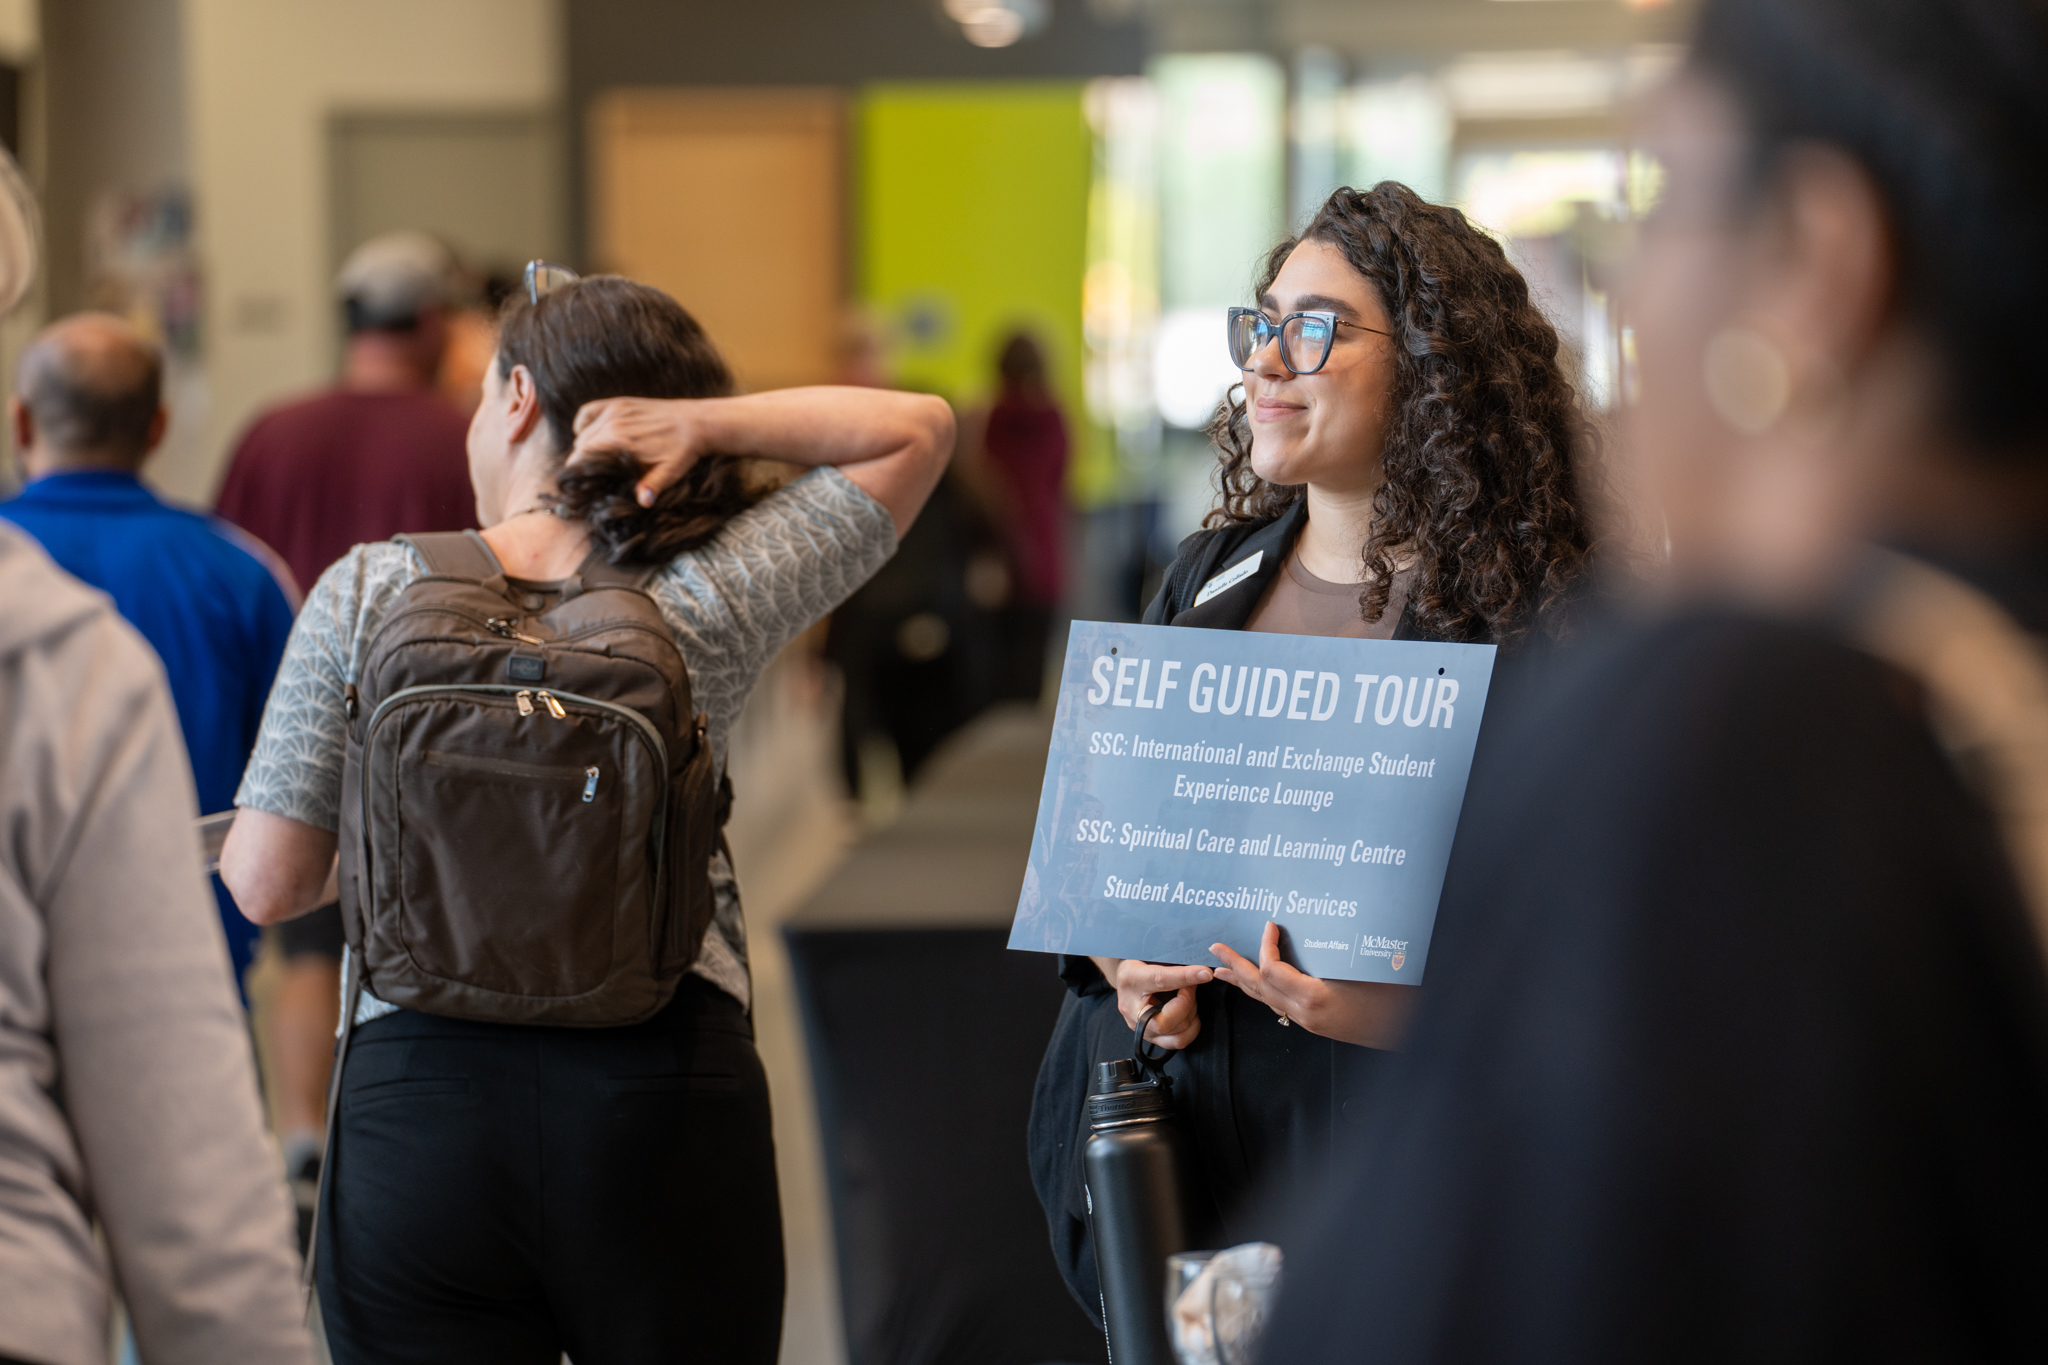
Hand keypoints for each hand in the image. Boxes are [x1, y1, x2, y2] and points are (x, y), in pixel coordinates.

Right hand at [570, 398, 705, 506]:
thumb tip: (644, 502)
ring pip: (583, 431)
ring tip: (597, 458)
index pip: (581, 456)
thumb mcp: (669, 472)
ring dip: (585, 444)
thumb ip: (652, 487)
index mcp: (619, 441)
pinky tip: (591, 434)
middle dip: (583, 461)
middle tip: (594, 474)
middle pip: (580, 445)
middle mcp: (613, 423)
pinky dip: (584, 423)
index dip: (578, 471)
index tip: (583, 481)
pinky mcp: (619, 403)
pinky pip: (588, 412)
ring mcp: (615, 410)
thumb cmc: (682, 450)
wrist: (696, 422)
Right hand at [1094, 956, 1212, 1049]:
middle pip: (1166, 1021)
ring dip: (1190, 1014)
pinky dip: (1190, 1028)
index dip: (1185, 977)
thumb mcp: (1152, 954)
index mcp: (1131, 979)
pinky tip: (1189, 1013)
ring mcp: (1139, 1027)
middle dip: (1187, 1003)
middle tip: (1191, 987)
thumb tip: (1200, 966)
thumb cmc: (1141, 963)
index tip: (1206, 973)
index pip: (1161, 981)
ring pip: (1176, 1033)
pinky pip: (1177, 1042)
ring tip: (1188, 997)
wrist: (1127, 978)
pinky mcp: (1150, 1037)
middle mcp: (1131, 1009)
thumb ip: (1173, 961)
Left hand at [1211, 921, 1415, 1048]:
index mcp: (1315, 997)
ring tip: (1222, 970)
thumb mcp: (1362, 967)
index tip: (1270, 924)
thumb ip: (1331, 951)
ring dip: (1243, 981)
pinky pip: (1278, 1006)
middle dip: (1235, 965)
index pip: (1272, 969)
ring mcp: (1307, 1022)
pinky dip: (1262, 992)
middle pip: (1258, 986)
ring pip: (1264, 999)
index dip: (1266, 945)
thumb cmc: (1393, 998)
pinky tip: (1256, 986)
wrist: (1409, 1033)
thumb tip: (1310, 927)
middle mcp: (1305, 1012)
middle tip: (1215, 950)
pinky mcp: (1314, 1025)